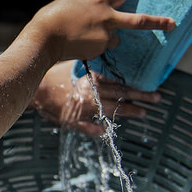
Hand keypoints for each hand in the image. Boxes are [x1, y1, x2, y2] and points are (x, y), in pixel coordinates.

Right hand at [27, 0, 175, 61]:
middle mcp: (107, 18)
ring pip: (114, 38)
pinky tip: (78, 43)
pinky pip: (102, 47)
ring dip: (107, 37)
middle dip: (158, 22)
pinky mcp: (99, 51)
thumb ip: (89, 2)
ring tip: (83, 36)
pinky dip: (94, 45)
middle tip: (173, 24)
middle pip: (138, 20)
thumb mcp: (71, 1)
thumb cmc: (52, 16)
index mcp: (100, 1)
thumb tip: (98, 3)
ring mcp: (105, 36)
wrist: (44, 38)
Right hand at [32, 61, 161, 135]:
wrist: (34, 90)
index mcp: (91, 82)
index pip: (119, 84)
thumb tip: (101, 60)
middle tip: (157, 98)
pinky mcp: (72, 120)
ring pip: (110, 112)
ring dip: (128, 112)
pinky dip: (96, 130)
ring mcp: (83, 110)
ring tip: (143, 112)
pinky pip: (86, 127)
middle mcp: (91, 96)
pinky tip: (105, 132)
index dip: (136, 87)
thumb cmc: (51, 75)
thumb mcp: (70, 66)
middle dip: (140, 97)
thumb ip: (86, 67)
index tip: (152, 87)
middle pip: (119, 97)